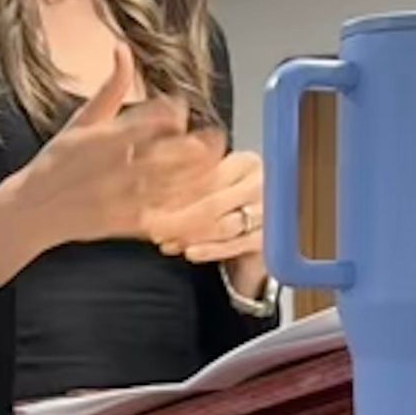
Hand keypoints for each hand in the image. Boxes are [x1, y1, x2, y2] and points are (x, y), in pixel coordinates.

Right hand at [23, 41, 225, 247]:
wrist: (34, 209)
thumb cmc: (57, 161)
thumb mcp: (80, 119)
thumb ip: (110, 87)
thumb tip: (123, 48)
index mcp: (107, 136)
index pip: (156, 117)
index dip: (175, 111)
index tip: (179, 109)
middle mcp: (118, 166)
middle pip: (175, 152)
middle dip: (199, 143)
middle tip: (214, 137)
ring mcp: (126, 197)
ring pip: (178, 183)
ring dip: (199, 173)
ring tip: (212, 163)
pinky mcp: (129, 223)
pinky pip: (167, 214)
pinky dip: (187, 206)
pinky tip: (196, 196)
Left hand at [146, 148, 264, 271]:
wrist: (258, 232)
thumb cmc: (231, 204)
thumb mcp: (212, 185)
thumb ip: (187, 181)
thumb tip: (148, 186)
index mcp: (244, 162)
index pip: (206, 176)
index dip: (174, 191)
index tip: (149, 203)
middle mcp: (260, 184)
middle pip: (212, 202)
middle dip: (176, 218)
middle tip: (152, 227)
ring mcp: (266, 212)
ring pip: (222, 225)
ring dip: (189, 236)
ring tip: (166, 241)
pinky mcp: (267, 239)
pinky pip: (234, 245)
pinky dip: (209, 250)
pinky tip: (190, 252)